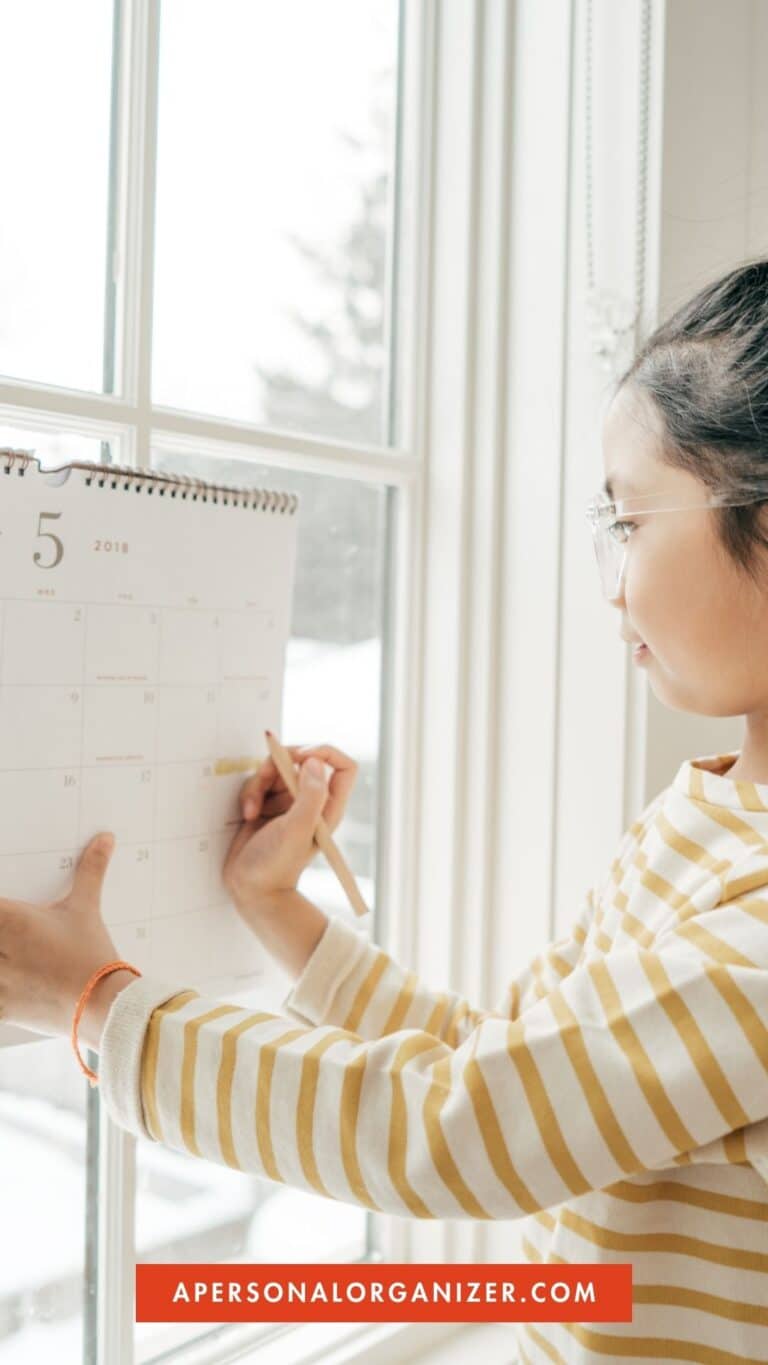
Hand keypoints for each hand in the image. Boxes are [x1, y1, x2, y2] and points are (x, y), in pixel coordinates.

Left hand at [0, 832, 122, 1037]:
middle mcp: (0, 950)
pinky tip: (5, 983)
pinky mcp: (2, 1007)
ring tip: (5, 955)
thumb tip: (104, 839)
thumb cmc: (91, 955)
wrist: (104, 1005)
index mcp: (13, 921)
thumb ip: (90, 871)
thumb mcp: (86, 909)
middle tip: (4, 934)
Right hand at [222, 743, 358, 910]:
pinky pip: (259, 782)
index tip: (302, 756)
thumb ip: (310, 796)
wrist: (250, 888)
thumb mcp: (296, 830)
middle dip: (279, 762)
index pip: (343, 767)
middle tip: (265, 774)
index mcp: (328, 806)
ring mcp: (288, 802)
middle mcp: (310, 801)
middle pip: (302, 759)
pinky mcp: (267, 805)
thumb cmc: (277, 865)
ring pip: (276, 768)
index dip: (325, 752)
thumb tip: (314, 761)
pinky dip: (250, 794)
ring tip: (252, 809)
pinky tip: (248, 815)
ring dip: (259, 782)